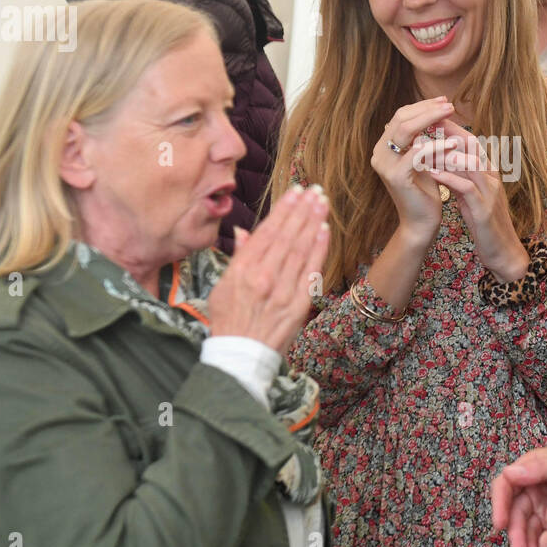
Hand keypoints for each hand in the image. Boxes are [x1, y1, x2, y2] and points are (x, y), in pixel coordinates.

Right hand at [207, 184, 329, 352]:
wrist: (241, 356)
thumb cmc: (228, 320)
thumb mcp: (222, 286)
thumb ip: (237, 257)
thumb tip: (243, 230)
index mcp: (242, 270)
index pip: (267, 232)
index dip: (283, 210)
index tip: (295, 192)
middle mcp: (264, 277)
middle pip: (287, 236)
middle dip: (302, 210)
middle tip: (315, 190)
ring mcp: (283, 290)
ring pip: (301, 249)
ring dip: (313, 222)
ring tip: (322, 202)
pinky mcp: (299, 304)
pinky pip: (311, 271)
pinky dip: (319, 249)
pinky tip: (324, 230)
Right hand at [371, 97, 457, 242]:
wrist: (421, 223)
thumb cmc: (425, 192)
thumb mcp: (424, 160)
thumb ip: (424, 138)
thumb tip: (437, 111)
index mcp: (384, 147)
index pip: (401, 116)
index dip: (422, 106)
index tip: (444, 101)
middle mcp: (379, 153)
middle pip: (401, 118)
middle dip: (427, 109)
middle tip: (449, 105)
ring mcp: (385, 164)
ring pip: (406, 130)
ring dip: (431, 119)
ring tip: (452, 115)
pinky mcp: (396, 176)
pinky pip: (417, 153)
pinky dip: (436, 145)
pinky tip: (454, 143)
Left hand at [421, 119, 528, 280]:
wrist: (503, 251)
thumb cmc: (484, 224)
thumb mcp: (470, 197)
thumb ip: (460, 179)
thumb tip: (443, 163)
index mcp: (488, 173)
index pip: (470, 142)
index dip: (451, 129)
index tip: (430, 120)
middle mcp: (491, 177)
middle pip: (471, 145)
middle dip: (448, 132)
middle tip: (426, 122)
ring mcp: (489, 192)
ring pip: (469, 162)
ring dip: (445, 152)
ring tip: (424, 144)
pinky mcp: (484, 209)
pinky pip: (466, 187)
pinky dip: (448, 178)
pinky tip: (432, 173)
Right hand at [490, 445, 546, 546]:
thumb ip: (539, 468)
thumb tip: (510, 472)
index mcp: (531, 470)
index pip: (505, 486)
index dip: (499, 504)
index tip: (500, 523)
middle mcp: (533, 489)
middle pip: (515, 513)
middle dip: (516, 533)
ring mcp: (543, 508)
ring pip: (527, 530)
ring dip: (527, 546)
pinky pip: (543, 539)